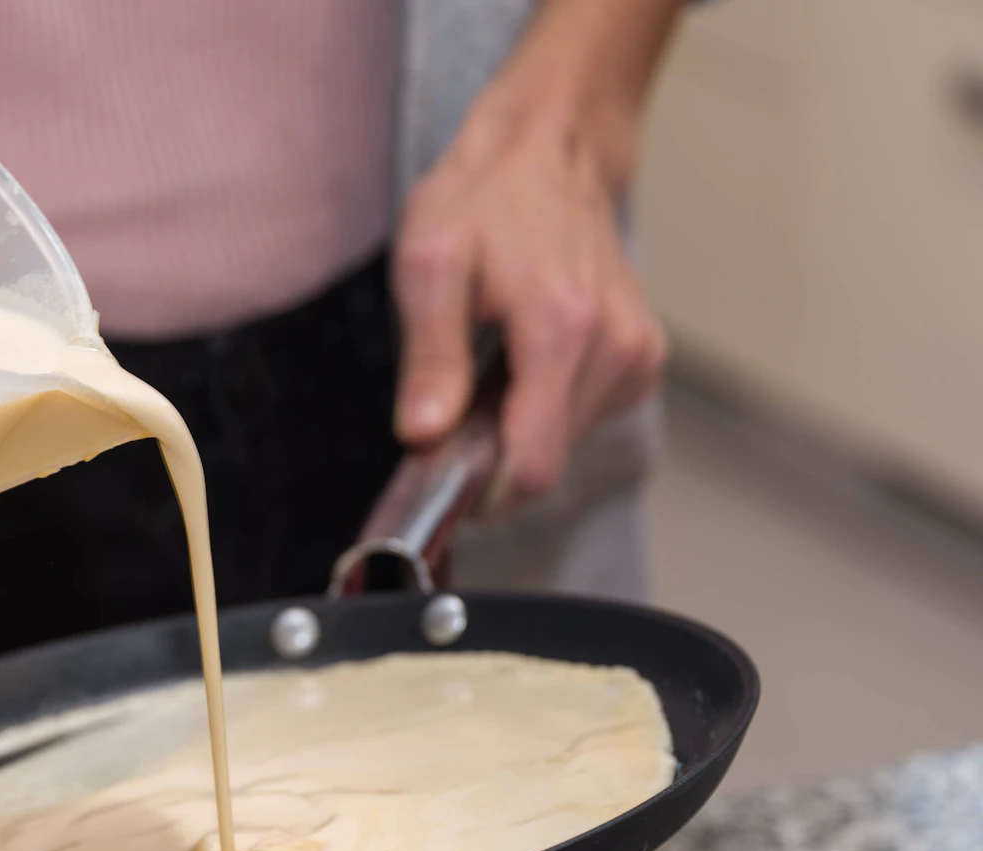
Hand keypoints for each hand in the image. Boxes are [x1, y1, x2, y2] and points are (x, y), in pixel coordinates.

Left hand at [390, 0, 682, 512]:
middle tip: (456, 390)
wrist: (548, 149)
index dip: (479, 486)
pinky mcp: (643, 357)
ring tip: (492, 357)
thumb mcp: (429, 265)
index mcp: (563, 333)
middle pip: (543, 459)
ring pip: (564, 442)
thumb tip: (423, 437)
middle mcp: (616, 349)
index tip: (440, 465)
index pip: (532, 467)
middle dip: (492, 445)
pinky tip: (525, 353)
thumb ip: (430, 358)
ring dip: (518, 421)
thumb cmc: (482, 199)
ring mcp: (638, 354)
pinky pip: (585, 414)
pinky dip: (546, 400)